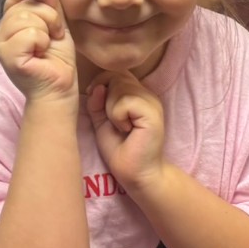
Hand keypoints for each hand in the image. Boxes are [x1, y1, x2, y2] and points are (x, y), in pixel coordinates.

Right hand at [0, 0, 77, 105]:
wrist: (60, 88)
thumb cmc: (57, 59)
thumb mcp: (56, 24)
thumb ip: (49, 2)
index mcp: (12, 24)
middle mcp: (2, 33)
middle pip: (25, 6)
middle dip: (48, 16)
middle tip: (53, 34)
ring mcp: (2, 45)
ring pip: (26, 18)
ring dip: (47, 30)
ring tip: (47, 44)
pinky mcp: (7, 57)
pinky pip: (29, 34)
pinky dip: (42, 42)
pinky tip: (41, 54)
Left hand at [86, 70, 164, 193]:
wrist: (137, 176)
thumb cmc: (120, 150)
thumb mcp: (101, 121)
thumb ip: (96, 102)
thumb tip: (97, 86)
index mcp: (137, 93)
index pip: (117, 72)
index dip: (102, 82)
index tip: (96, 100)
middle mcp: (147, 93)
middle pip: (117, 76)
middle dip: (105, 96)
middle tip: (112, 119)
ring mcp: (152, 101)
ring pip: (120, 86)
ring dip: (111, 108)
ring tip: (120, 126)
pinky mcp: (152, 113)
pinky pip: (125, 101)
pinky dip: (117, 115)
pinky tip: (125, 130)